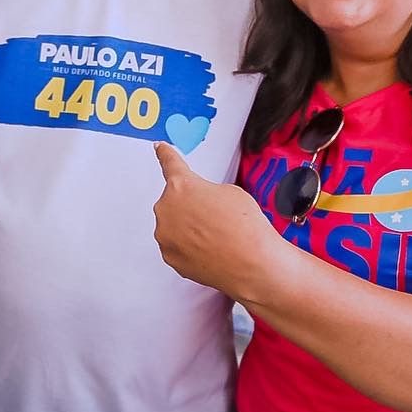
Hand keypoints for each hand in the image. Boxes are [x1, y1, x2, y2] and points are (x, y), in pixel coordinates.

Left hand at [153, 143, 279, 293]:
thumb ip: (205, 190)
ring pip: (174, 226)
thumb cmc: (244, 226)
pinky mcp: (169, 257)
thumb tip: (199, 201)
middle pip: (174, 201)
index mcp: (181, 185)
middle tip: (215, 217)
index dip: (165, 154)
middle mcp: (166, 209)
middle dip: (191, 207)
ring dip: (189, 228)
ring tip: (216, 236)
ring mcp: (165, 235)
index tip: (159, 148)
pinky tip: (210, 250)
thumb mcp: (229, 192)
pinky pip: (177, 246)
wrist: (251, 263)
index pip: (170, 163)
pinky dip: (190, 247)